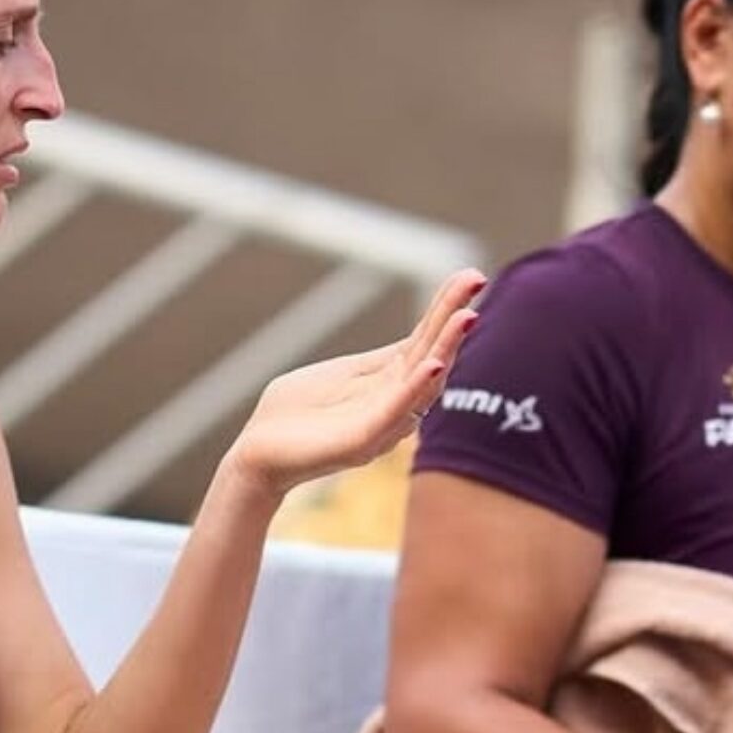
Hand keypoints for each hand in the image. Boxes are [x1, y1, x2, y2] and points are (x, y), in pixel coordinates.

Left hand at [222, 269, 484, 500]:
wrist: (255, 456)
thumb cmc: (293, 415)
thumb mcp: (341, 375)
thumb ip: (375, 364)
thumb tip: (413, 344)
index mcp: (386, 382)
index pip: (425, 339)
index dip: (446, 307)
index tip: (470, 276)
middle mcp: (393, 403)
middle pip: (433, 353)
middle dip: (454, 316)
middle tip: (477, 280)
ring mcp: (381, 424)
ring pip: (424, 384)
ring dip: (446, 348)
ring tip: (466, 317)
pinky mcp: (360, 444)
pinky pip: (394, 414)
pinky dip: (416, 389)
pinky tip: (433, 364)